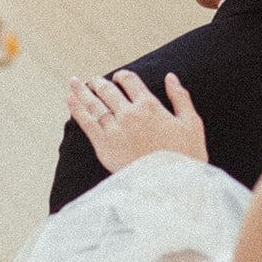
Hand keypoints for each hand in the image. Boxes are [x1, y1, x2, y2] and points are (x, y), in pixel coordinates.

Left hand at [67, 69, 207, 172]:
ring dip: (83, 91)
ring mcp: (115, 130)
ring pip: (94, 104)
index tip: (118, 77)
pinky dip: (77, 109)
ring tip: (75, 82)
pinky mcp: (104, 146)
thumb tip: (170, 76)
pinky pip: (86, 123)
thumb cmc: (186, 155)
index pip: (130, 81)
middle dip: (99, 83)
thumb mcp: (191, 123)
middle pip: (109, 91)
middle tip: (93, 80)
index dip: (122, 76)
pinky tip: (70, 98)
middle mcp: (129, 114)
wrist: (171, 186)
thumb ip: (180, 97)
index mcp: (150, 105)